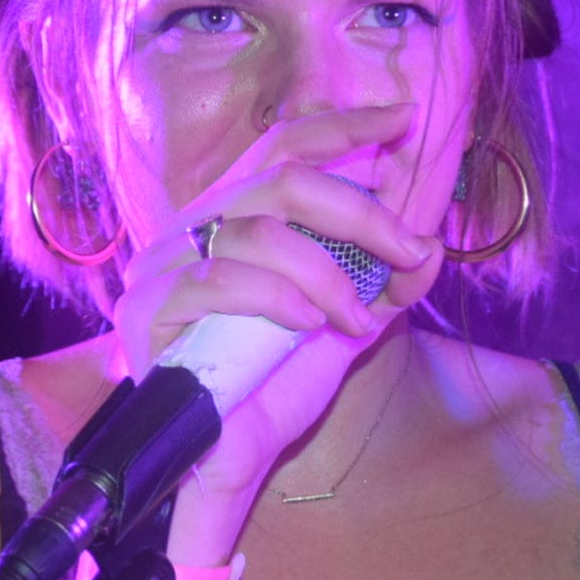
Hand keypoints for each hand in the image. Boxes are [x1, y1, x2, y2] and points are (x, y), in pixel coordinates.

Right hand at [111, 104, 443, 510]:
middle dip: (360, 210)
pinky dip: (277, 297)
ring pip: (259, 230)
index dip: (343, 127)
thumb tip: (431, 245)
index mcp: (232, 218)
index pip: (281, 148)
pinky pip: (220, 280)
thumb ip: (386, 284)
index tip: (403, 119)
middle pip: (282, 180)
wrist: (223, 460)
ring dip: (327, 272)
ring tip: (355, 318)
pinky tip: (306, 325)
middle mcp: (192, 229)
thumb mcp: (346, 326)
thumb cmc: (273, 385)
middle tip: (408, 247)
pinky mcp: (148, 308)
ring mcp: (163, 265)